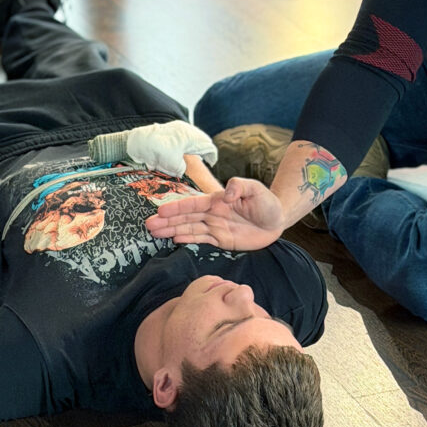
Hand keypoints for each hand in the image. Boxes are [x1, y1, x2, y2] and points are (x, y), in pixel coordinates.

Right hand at [145, 177, 284, 250]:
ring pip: (189, 229)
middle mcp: (213, 213)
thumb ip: (240, 186)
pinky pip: (201, 240)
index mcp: (218, 200)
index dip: (178, 208)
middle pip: (186, 217)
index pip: (194, 204)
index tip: (161, 211)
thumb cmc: (267, 202)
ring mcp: (215, 227)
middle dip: (167, 221)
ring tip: (154, 232)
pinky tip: (174, 240)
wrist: (277, 221)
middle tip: (149, 225)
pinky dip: (187, 240)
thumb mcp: (256, 189)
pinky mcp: (221, 240)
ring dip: (172, 230)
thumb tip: (226, 194)